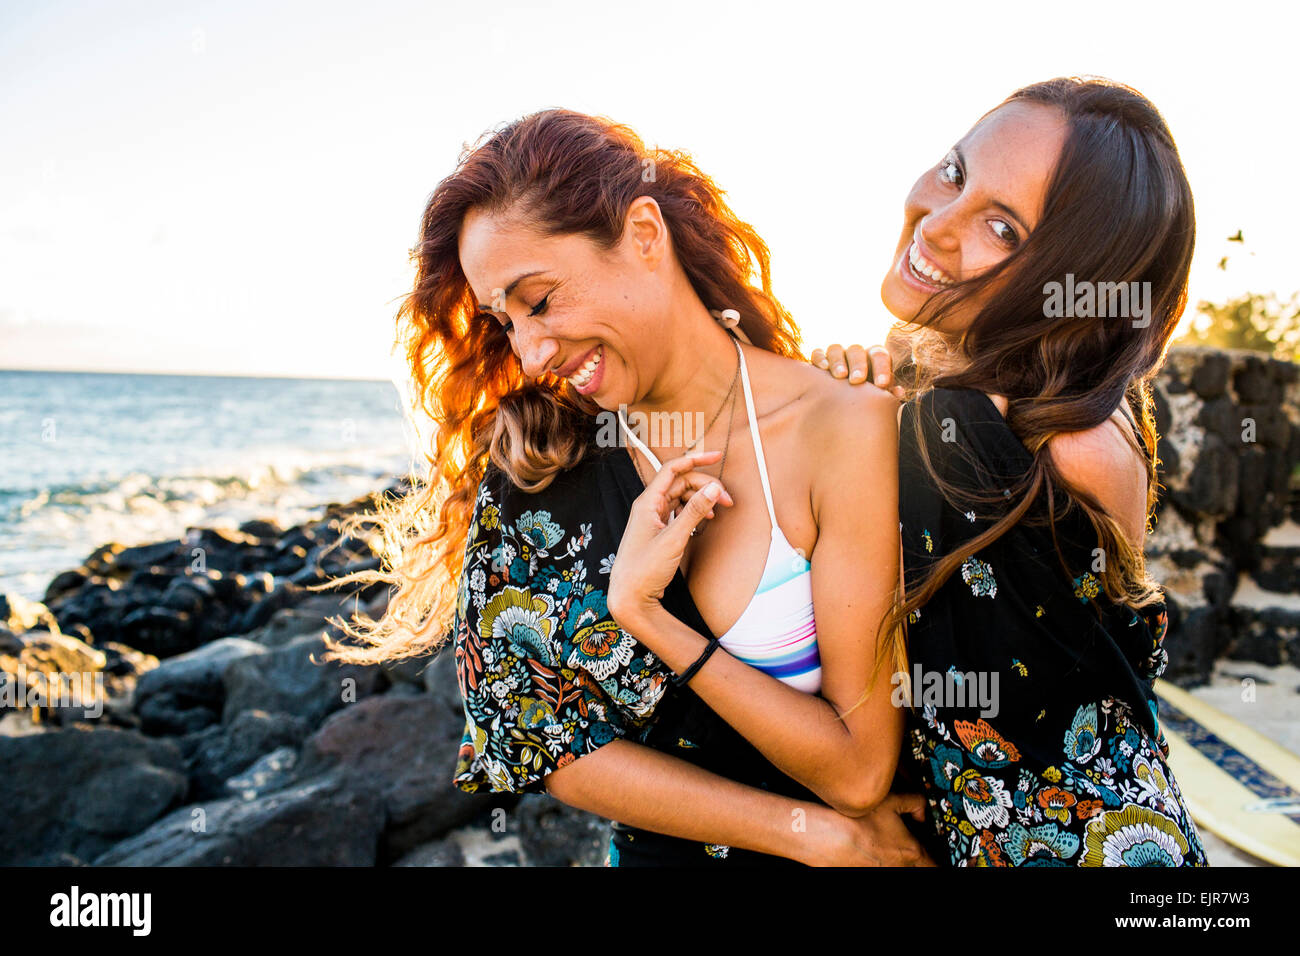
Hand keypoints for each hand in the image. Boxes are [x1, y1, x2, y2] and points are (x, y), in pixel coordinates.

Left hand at [607, 449, 734, 631]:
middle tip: (727, 499)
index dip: (695, 459)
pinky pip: (678, 512)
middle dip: (705, 485)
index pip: (673, 469)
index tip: (717, 456)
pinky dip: (694, 512)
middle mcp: (648, 507)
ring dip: (701, 499)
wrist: (629, 597)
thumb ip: (695, 512)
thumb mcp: (674, 539)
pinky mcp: (658, 532)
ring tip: (719, 510)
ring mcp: (653, 519)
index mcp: (647, 502)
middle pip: (680, 483)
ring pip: (681, 498)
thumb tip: (714, 488)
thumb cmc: (644, 569)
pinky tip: (705, 520)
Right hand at [803, 793, 936, 865]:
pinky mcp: (866, 871)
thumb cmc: (859, 821)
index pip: (936, 865)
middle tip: (905, 841)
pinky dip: (877, 858)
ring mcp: (883, 871)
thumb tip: (921, 807)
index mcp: (912, 851)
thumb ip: (915, 802)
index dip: (937, 859)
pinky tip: (866, 845)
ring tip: (881, 841)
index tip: (934, 853)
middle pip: (917, 865)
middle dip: (914, 855)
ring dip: (894, 856)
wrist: (830, 838)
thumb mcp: (892, 800)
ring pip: (897, 865)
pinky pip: (879, 865)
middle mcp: (900, 866)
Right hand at [809, 343, 905, 399]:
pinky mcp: (820, 359)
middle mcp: (856, 354)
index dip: (882, 369)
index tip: (881, 384)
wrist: (848, 399)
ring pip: (836, 349)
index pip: (880, 356)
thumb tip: (898, 392)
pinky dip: (820, 359)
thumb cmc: (869, 397)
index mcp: (874, 358)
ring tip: (840, 376)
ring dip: (838, 362)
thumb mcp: (880, 394)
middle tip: (858, 380)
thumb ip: (888, 393)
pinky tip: (823, 369)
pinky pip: (818, 354)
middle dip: (858, 365)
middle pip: (856, 350)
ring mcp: (837, 355)